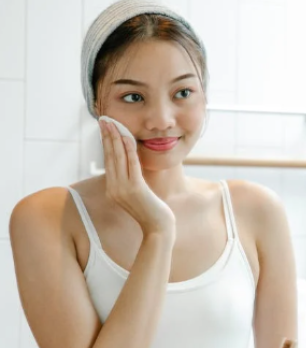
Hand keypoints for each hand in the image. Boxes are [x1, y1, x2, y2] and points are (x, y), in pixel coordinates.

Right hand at [100, 120, 175, 238]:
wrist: (158, 228)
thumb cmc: (151, 211)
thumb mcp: (137, 193)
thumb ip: (131, 179)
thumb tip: (130, 163)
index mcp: (112, 189)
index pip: (108, 161)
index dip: (106, 142)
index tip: (105, 127)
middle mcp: (114, 188)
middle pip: (109, 157)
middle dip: (107, 136)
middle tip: (104, 119)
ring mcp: (123, 189)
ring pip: (117, 158)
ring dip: (115, 138)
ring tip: (113, 123)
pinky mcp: (135, 189)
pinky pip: (131, 165)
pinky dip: (129, 150)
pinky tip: (127, 137)